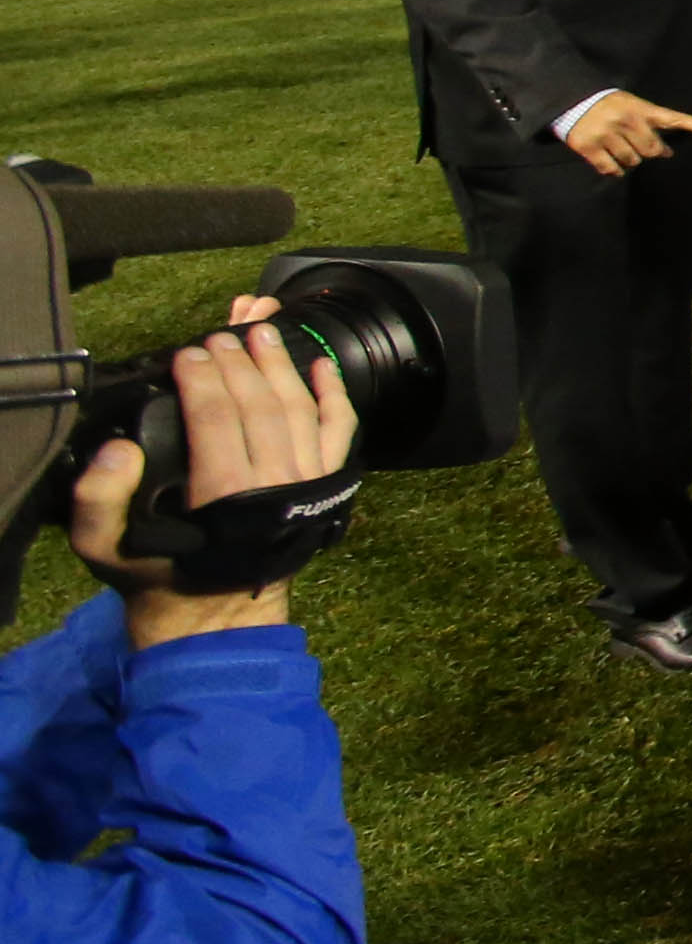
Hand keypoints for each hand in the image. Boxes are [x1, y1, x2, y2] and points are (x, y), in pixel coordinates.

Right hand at [76, 303, 357, 644]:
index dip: (202, 379)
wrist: (213, 612)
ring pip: (301, 411)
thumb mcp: (104, 546)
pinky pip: (339, 434)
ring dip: (282, 367)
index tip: (188, 351)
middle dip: (240, 364)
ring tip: (261, 331)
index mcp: (223, 496)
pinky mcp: (326, 487)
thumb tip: (120, 448)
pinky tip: (323, 364)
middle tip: (220, 334)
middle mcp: (275, 484)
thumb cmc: (156, 571)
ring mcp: (308, 484)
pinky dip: (335, 396)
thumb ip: (100, 499)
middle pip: (261, 407)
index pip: (216, 417)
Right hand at [562, 90, 691, 177]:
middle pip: (652, 151)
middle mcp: (626, 121)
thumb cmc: (610, 106)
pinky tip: (610, 160)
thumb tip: (668, 153)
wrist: (572, 101)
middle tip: (635, 143)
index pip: (674, 118)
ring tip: (618, 147)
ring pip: (632, 162)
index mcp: (640, 109)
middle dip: (647, 151)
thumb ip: (652, 127)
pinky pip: (611, 170)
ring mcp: (607, 134)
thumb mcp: (633, 107)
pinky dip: (614, 170)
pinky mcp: (589, 147)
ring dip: (629, 160)